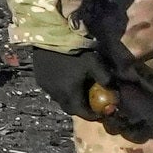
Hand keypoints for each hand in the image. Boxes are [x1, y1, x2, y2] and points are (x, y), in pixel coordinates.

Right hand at [15, 40, 152, 135]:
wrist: (51, 36)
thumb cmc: (75, 51)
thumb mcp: (94, 63)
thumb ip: (105, 79)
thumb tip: (113, 91)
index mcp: (70, 93)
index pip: (82, 113)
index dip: (93, 115)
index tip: (101, 112)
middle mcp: (56, 94)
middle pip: (70, 109)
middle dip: (81, 108)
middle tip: (90, 103)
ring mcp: (46, 86)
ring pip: (60, 99)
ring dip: (70, 98)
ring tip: (78, 89)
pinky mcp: (39, 78)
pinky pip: (52, 90)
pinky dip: (61, 89)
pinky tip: (65, 79)